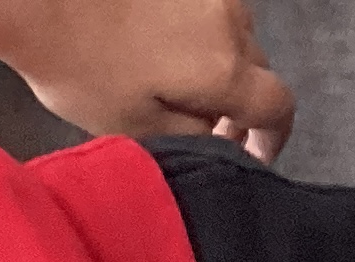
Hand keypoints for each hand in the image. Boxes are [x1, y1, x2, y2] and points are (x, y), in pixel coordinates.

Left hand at [1, 0, 291, 158]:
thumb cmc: (76, 61)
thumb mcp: (134, 127)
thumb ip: (190, 138)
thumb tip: (216, 139)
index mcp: (223, 67)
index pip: (278, 106)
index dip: (271, 138)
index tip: (253, 154)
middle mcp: (229, 18)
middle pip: (256, 70)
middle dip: (238, 104)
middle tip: (203, 129)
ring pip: (232, 36)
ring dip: (216, 65)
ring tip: (170, 86)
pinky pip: (205, 10)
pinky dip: (194, 35)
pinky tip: (154, 48)